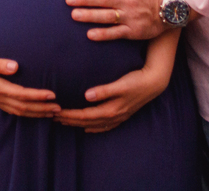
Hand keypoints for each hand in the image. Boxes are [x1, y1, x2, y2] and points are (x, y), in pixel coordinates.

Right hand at [0, 50, 59, 117]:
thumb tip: (15, 66)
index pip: (22, 94)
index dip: (38, 96)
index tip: (52, 95)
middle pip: (23, 107)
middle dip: (42, 109)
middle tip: (59, 109)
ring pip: (19, 111)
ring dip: (36, 113)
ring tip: (51, 113)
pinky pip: (13, 110)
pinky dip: (26, 112)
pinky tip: (34, 112)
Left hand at [54, 64, 170, 132]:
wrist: (154, 82)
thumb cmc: (136, 80)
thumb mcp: (120, 84)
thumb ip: (104, 90)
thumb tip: (86, 95)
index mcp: (111, 109)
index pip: (84, 115)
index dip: (70, 114)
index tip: (56, 112)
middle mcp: (113, 116)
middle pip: (87, 121)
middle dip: (70, 120)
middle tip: (54, 117)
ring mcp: (118, 116)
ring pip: (94, 125)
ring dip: (78, 124)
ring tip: (65, 122)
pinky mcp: (122, 114)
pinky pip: (105, 126)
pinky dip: (94, 128)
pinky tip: (88, 129)